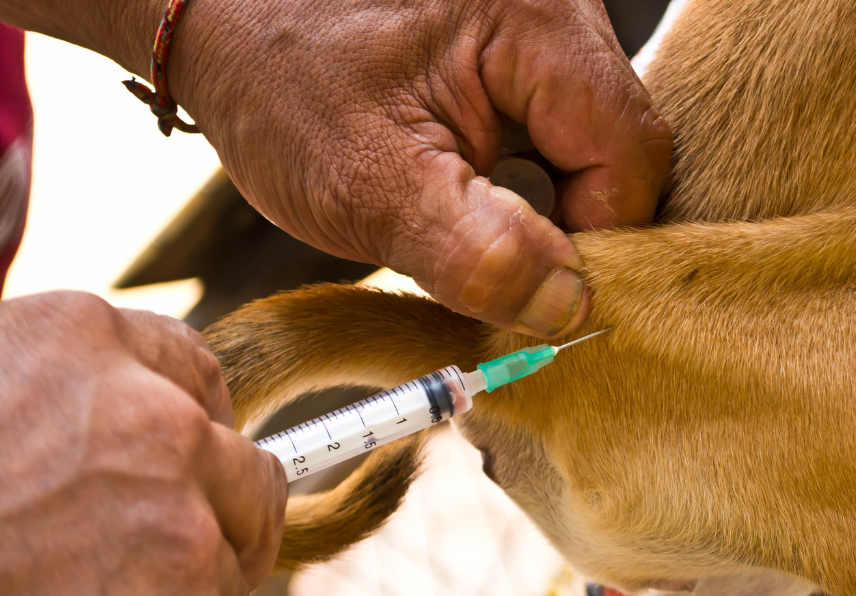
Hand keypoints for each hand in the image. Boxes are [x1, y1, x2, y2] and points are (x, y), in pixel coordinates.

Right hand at [0, 292, 285, 595]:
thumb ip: (81, 375)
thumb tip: (171, 406)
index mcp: (87, 340)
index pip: (195, 368)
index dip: (190, 414)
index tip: (184, 444)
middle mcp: (154, 417)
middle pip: (250, 463)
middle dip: (217, 496)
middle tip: (155, 529)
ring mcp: (177, 511)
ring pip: (238, 541)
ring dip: (192, 562)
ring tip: (100, 575)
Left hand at [169, 0, 672, 337]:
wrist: (224, 16)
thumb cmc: (281, 82)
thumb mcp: (369, 184)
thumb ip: (478, 253)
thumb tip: (570, 307)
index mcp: (539, 21)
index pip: (632, 155)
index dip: (599, 241)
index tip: (534, 293)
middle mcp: (560, 11)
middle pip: (622, 150)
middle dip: (569, 227)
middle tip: (499, 271)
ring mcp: (544, 29)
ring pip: (594, 148)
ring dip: (548, 209)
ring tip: (471, 227)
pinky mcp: (524, 51)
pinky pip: (560, 133)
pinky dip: (529, 184)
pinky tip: (475, 200)